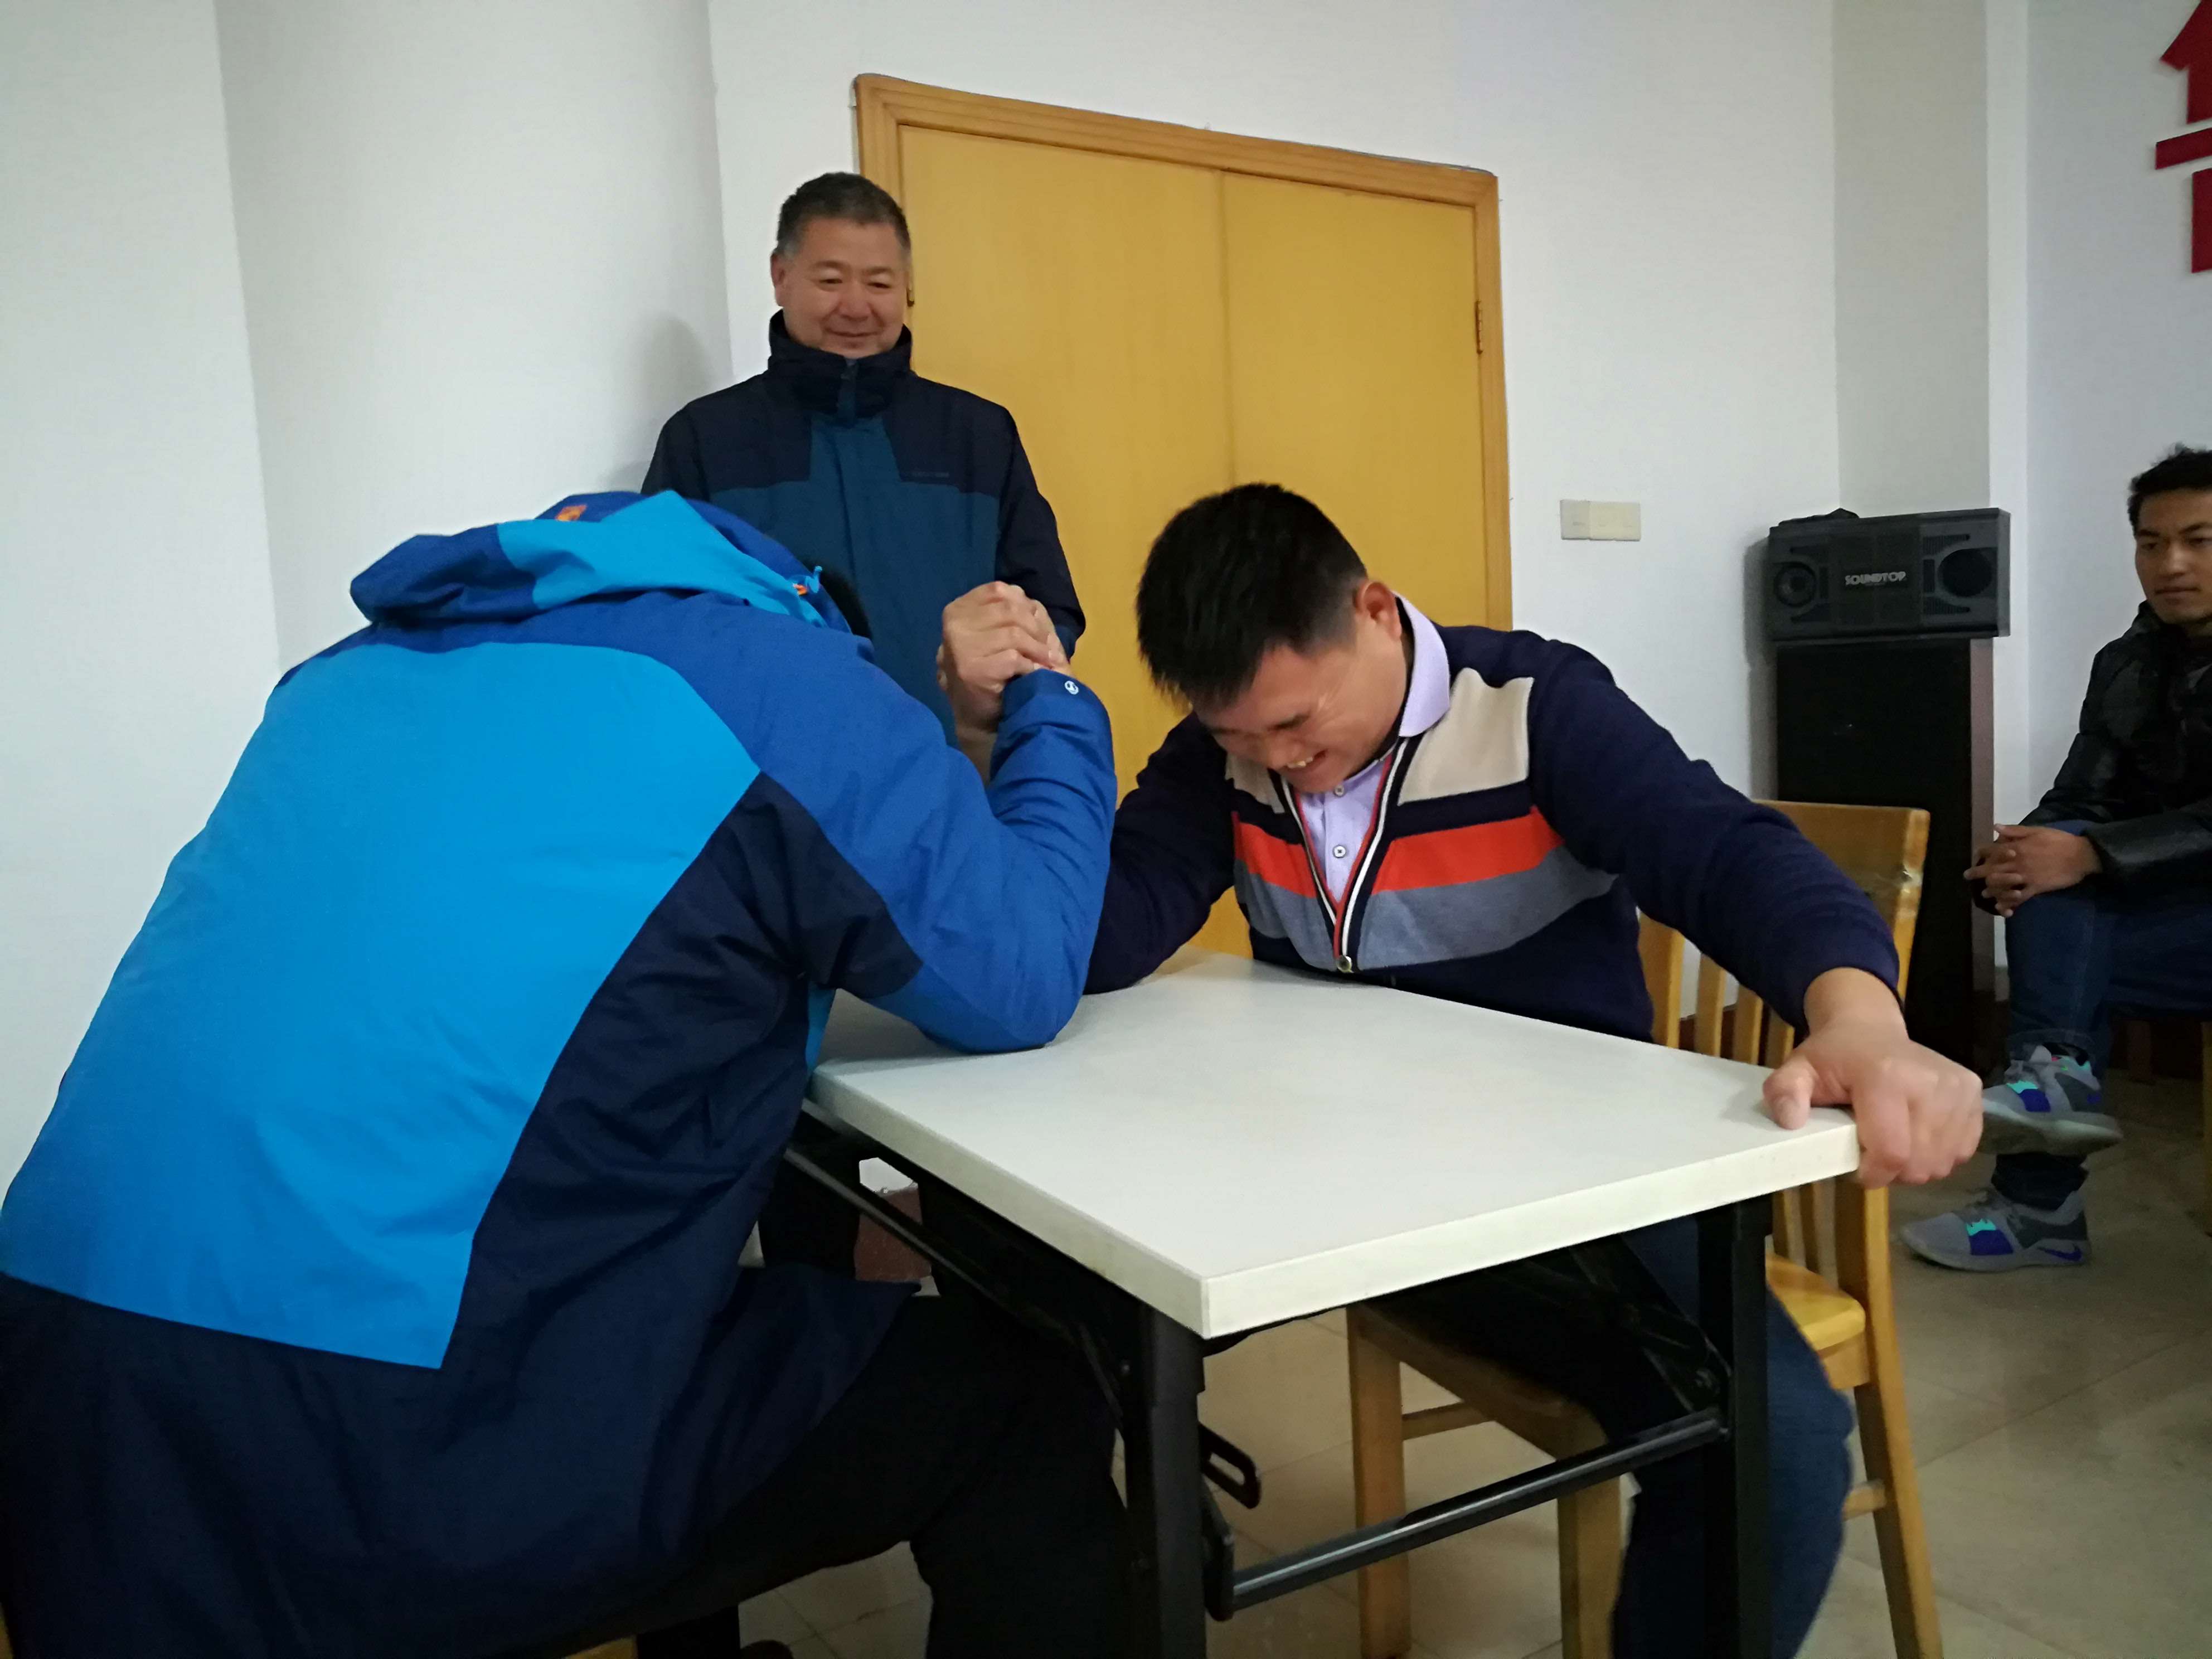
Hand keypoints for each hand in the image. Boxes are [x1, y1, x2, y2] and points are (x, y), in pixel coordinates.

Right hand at [936, 582, 1066, 754]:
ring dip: (1039, 650)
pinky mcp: (973, 670)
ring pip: (1014, 633)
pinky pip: (1014, 658)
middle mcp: (955, 624)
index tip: (1041, 626)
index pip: (999, 591)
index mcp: (958, 609)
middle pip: (1010, 611)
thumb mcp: (997, 633)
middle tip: (1050, 648)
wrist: (978, 715)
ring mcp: (961, 647)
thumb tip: (1032, 603)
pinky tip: (1036, 674)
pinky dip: (1031, 666)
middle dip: (1037, 629)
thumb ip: (1009, 612)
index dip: (1026, 606)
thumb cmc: (992, 670)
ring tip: (1049, 662)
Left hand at [1762, 968, 1980, 1184]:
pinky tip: (1917, 1133)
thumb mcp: (1798, 1070)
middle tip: (1872, 1150)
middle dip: (1892, 1171)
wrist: (1869, 1030)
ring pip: (1942, 1162)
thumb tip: (1788, 1119)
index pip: (1892, 1153)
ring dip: (1916, 1164)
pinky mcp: (1974, 1092)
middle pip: (1920, 1164)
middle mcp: (1930, 1081)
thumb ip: (1784, 1093)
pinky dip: (1939, 1153)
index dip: (1873, 1174)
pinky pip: (1963, 1150)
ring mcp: (1958, 1087)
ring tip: (1893, 1139)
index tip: (1857, 1168)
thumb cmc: (1833, 1057)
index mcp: (1885, 1077)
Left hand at [1965, 825, 2099, 916]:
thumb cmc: (2059, 840)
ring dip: (1991, 890)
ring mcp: (2025, 876)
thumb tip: (1996, 827)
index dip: (1981, 853)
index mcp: (2016, 847)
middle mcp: (2017, 862)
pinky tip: (2003, 907)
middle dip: (1977, 873)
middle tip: (1967, 876)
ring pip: (2001, 885)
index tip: (1976, 856)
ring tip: (1984, 894)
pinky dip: (2009, 903)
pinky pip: (2018, 898)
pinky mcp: (2035, 887)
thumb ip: (2015, 831)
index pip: (1991, 850)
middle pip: (1991, 869)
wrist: (2081, 855)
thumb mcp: (2037, 830)